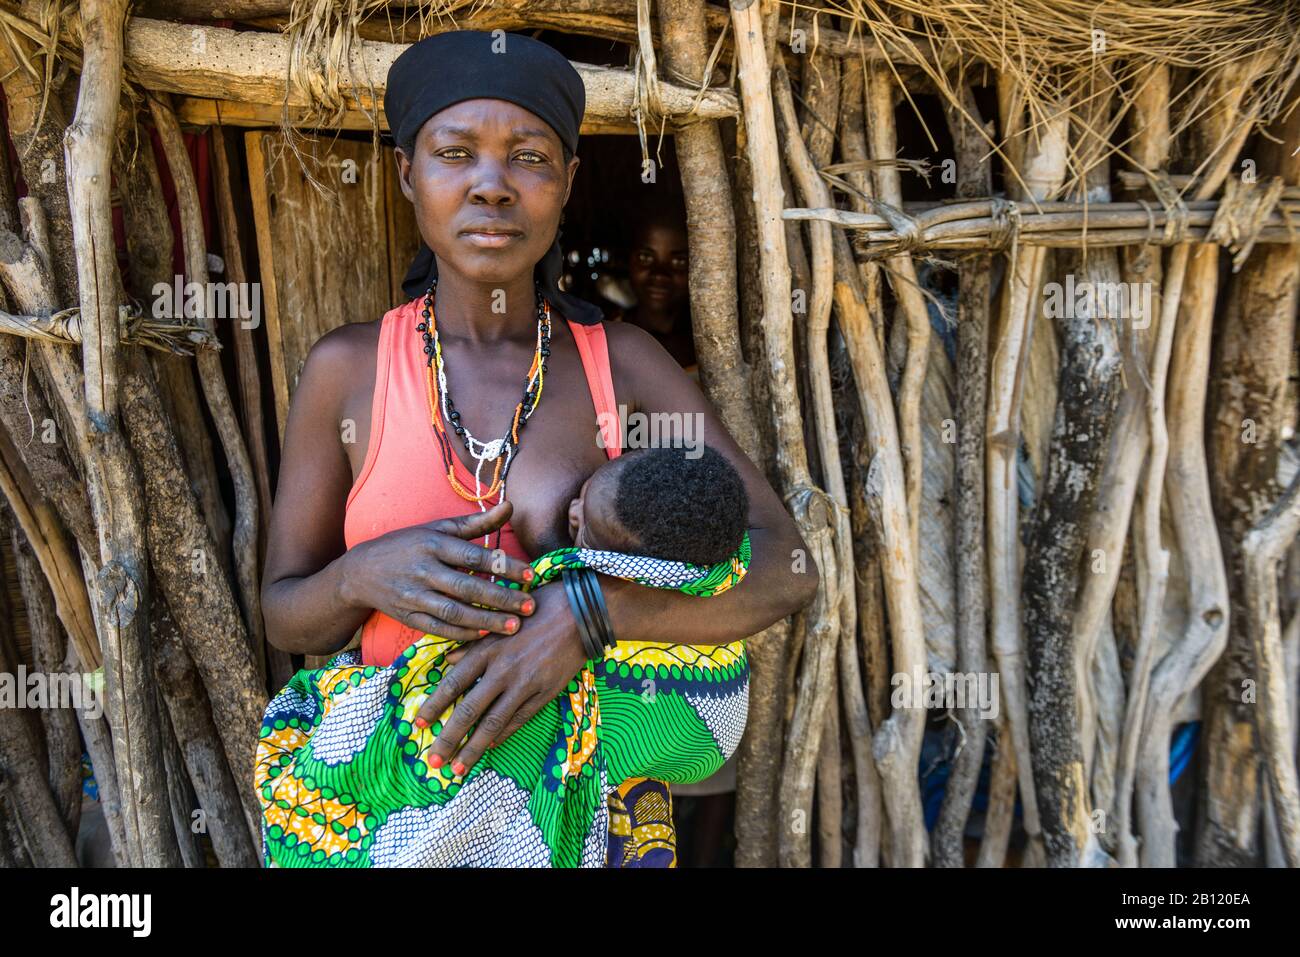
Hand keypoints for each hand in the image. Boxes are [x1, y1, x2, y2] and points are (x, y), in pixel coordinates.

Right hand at [338, 499, 537, 641]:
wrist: (360, 572)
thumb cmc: (409, 545)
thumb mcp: (439, 528)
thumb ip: (477, 522)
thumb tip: (511, 505)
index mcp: (433, 544)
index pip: (474, 557)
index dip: (503, 566)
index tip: (530, 575)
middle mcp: (423, 570)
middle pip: (467, 588)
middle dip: (501, 599)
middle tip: (530, 606)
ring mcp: (413, 596)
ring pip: (454, 612)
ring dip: (486, 621)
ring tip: (514, 626)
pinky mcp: (408, 617)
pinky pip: (439, 629)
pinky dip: (462, 633)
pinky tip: (484, 635)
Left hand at [413, 581, 587, 773]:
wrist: (579, 613)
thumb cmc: (534, 610)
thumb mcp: (497, 621)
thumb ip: (472, 644)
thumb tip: (448, 662)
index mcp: (487, 649)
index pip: (452, 684)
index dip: (434, 707)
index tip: (417, 725)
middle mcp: (502, 670)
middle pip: (469, 711)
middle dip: (448, 739)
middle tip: (432, 761)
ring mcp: (525, 685)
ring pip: (493, 724)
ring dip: (473, 749)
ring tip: (458, 770)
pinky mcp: (545, 693)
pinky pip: (519, 720)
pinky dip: (502, 735)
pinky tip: (489, 747)